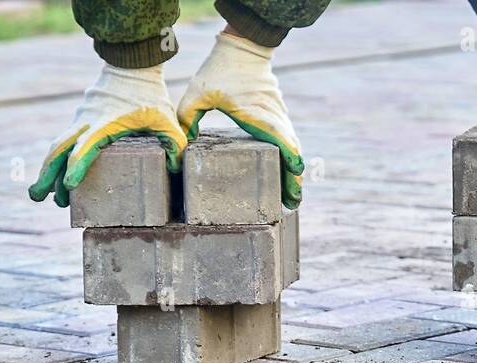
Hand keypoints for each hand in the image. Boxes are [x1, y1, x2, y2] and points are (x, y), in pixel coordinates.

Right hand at [29, 63, 186, 207]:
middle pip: (58, 150)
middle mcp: (85, 122)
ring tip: (41, 194)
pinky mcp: (80, 121)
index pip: (85, 147)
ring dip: (48, 170)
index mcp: (104, 123)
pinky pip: (64, 142)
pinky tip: (56, 177)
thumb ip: (174, 142)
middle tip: (36, 197)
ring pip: (57, 147)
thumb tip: (176, 169)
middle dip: (46, 174)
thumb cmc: (148, 94)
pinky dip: (57, 160)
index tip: (69, 185)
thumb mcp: (166, 118)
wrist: (130, 64)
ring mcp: (79, 120)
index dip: (76, 166)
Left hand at [177, 32, 303, 208]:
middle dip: (294, 178)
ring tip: (292, 193)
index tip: (294, 181)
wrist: (243, 45)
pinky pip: (287, 138)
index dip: (290, 163)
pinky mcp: (277, 112)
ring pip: (292, 146)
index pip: (281, 142)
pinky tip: (287, 170)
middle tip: (292, 203)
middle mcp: (273, 116)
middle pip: (291, 151)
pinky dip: (290, 155)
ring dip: (294, 168)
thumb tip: (182, 146)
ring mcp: (278, 114)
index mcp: (257, 115)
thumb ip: (187, 118)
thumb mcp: (197, 93)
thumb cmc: (220, 69)